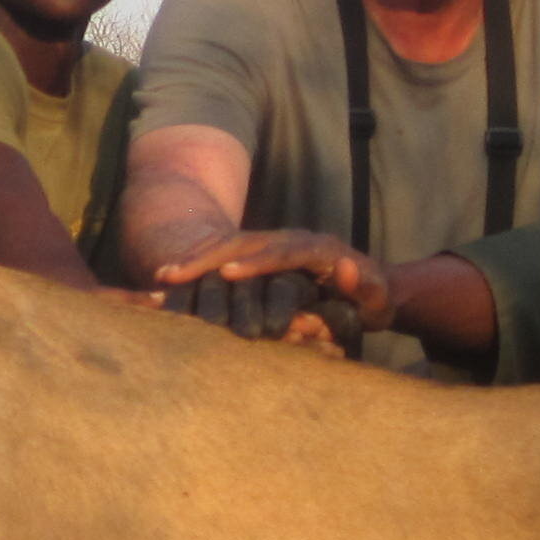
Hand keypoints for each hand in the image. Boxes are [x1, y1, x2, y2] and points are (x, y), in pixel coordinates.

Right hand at [149, 228, 392, 348]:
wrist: (371, 286)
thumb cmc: (375, 300)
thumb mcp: (378, 299)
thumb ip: (364, 287)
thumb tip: (341, 266)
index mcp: (318, 247)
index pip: (283, 251)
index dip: (256, 262)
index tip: (228, 273)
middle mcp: (291, 239)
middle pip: (244, 241)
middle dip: (208, 257)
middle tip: (174, 273)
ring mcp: (272, 244)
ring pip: (227, 244)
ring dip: (194, 260)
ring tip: (161, 277)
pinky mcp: (260, 255)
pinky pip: (222, 256)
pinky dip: (196, 266)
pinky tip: (167, 281)